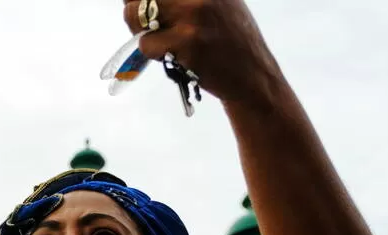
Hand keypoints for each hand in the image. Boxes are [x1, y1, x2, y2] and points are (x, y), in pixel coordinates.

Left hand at [123, 0, 281, 106]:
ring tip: (163, 41)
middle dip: (135, 10)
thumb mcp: (218, 2)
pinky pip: (147, 43)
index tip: (140, 4)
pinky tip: (174, 56)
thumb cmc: (231, 40)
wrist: (252, 74)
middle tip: (147, 26)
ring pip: (136, 15)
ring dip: (142, 31)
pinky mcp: (187, 42)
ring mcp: (193, 16)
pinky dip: (152, 52)